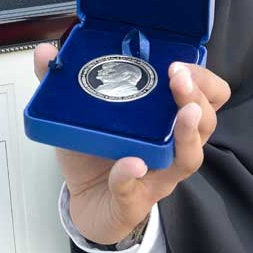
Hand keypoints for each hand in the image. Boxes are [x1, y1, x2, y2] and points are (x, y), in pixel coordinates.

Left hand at [33, 43, 230, 245]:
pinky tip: (129, 163)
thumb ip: (63, 81)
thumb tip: (46, 51)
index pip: (206, 95)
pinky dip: (130, 174)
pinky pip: (136, 188)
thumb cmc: (94, 151)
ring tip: (181, 115)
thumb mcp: (80, 111)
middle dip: (197, 97)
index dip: (202, 79)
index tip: (180, 63)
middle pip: (205, 122)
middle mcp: (171, 146)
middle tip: (179, 81)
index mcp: (164, 117)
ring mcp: (158, 175)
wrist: (84, 201)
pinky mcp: (135, 200)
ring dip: (186, 134)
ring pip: (189, 157)